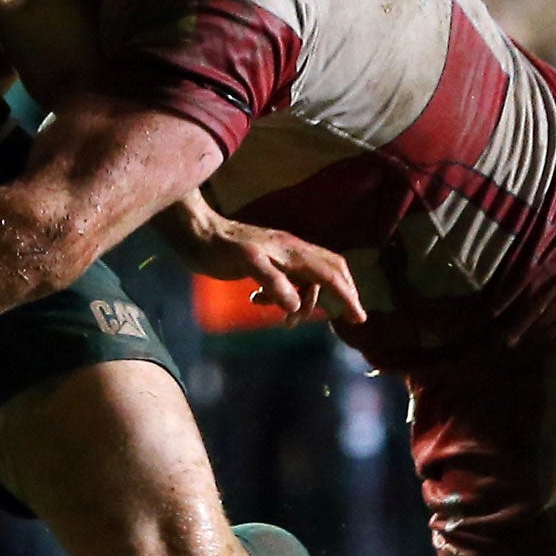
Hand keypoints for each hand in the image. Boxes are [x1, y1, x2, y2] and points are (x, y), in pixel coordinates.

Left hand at [195, 219, 366, 325]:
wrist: (196, 233)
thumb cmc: (219, 247)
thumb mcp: (246, 263)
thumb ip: (272, 282)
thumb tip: (294, 306)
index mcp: (294, 252)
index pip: (331, 274)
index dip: (347, 296)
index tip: (358, 318)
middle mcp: (292, 252)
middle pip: (330, 272)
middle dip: (338, 295)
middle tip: (343, 317)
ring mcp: (279, 256)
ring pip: (306, 281)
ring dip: (301, 303)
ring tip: (285, 322)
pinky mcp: (264, 262)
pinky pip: (285, 281)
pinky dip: (279, 296)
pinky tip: (256, 302)